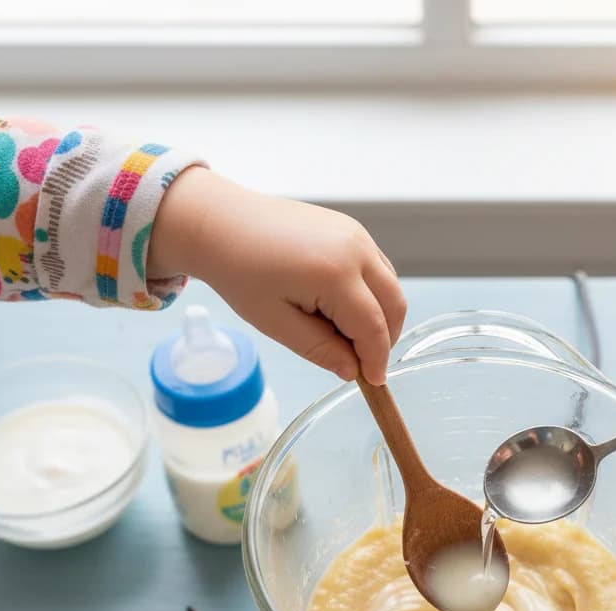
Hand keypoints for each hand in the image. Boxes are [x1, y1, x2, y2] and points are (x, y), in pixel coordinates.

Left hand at [149, 167, 404, 384]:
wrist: (221, 222)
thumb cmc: (240, 272)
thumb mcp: (276, 323)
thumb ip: (319, 349)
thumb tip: (352, 371)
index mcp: (335, 274)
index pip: (373, 327)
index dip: (376, 359)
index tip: (373, 381)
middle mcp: (355, 249)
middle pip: (394, 304)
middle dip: (385, 339)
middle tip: (363, 362)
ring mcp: (356, 234)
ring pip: (391, 286)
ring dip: (382, 316)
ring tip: (348, 336)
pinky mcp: (351, 229)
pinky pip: (378, 268)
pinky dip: (373, 294)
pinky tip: (344, 309)